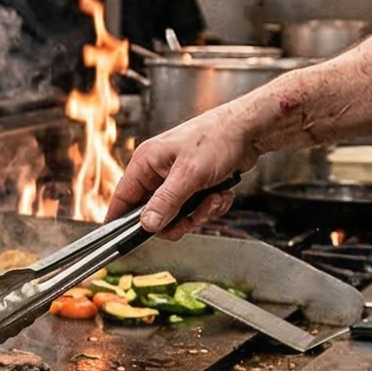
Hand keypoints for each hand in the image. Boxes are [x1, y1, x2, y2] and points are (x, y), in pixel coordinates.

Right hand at [113, 109, 256, 231]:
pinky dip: (210, 206)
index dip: (122, 220)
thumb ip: (166, 202)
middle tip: (190, 220)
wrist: (248, 131)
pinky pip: (195, 209)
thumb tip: (146, 225)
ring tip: (212, 198)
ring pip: (177, 214)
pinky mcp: (195, 185)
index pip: (123, 197)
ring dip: (198, 212)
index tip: (128, 240)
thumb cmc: (216, 139)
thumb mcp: (189, 174)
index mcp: (146, 162)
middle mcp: (157, 171)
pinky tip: (221, 193)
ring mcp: (177, 179)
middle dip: (176, 220)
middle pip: (153, 213)